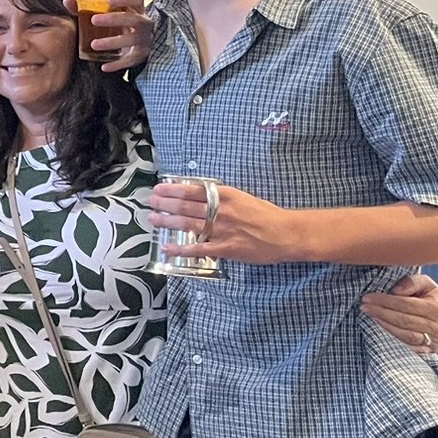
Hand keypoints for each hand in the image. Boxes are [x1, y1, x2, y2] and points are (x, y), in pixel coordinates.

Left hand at [67, 0, 151, 72]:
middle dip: (114, 19)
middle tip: (94, 20)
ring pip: (132, 39)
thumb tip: (67, 0)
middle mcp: (143, 23)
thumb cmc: (117, 24)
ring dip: (113, 42)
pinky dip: (117, 64)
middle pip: (134, 19)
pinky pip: (130, 60)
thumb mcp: (106, 14)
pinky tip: (104, 67)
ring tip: (94, 44)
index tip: (109, 0)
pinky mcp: (141, 55)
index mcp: (136, 9)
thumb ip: (86, 7)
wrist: (137, 44)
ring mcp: (144, 39)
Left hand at [146, 178, 302, 263]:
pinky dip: (181, 249)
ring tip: (153, 219)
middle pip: (186, 206)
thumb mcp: (243, 198)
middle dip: (165, 204)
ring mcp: (222, 230)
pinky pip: (199, 249)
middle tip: (151, 202)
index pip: (193, 190)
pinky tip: (168, 248)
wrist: (286, 234)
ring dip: (168, 221)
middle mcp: (220, 211)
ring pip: (188, 224)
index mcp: (225, 196)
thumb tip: (201, 196)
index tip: (160, 188)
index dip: (173, 190)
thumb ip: (222, 198)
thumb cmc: (266, 215)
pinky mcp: (225, 248)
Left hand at [362, 272, 437, 355]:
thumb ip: (412, 282)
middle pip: (404, 320)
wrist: (433, 318)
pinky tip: (376, 331)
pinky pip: (405, 348)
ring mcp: (431, 342)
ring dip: (383, 326)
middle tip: (364, 307)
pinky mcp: (424, 353)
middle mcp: (437, 327)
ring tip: (369, 316)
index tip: (367, 297)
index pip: (407, 304)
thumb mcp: (424, 284)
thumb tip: (396, 291)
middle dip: (381, 313)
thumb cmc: (424, 297)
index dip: (386, 301)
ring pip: (404, 336)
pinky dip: (390, 340)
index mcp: (437, 308)